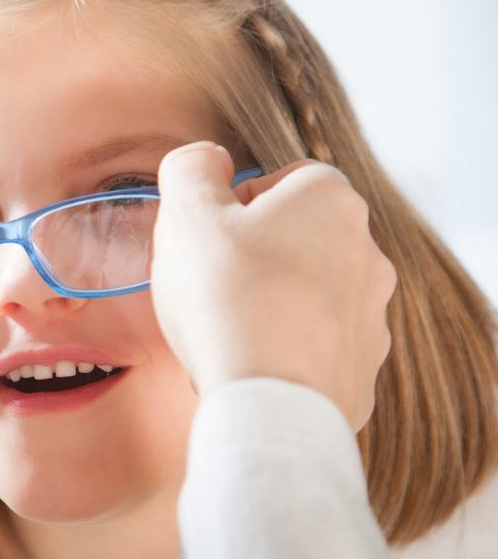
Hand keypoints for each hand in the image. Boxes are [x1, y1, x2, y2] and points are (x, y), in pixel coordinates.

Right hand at [151, 142, 396, 431]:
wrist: (267, 399)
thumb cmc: (227, 299)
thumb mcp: (186, 213)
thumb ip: (191, 168)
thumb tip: (204, 160)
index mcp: (329, 199)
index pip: (276, 182)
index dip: (230, 210)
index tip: (205, 242)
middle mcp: (366, 250)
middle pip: (294, 239)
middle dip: (253, 258)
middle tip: (210, 288)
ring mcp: (371, 313)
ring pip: (309, 295)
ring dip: (272, 305)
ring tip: (230, 333)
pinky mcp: (363, 368)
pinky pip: (317, 348)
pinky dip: (287, 353)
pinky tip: (253, 365)